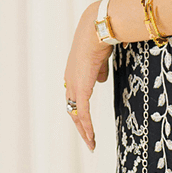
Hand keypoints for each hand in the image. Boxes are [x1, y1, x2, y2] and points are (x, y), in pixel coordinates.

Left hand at [63, 1, 109, 151]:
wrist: (97, 29)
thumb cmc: (100, 37)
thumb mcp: (100, 57)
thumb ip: (99, 70)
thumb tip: (101, 79)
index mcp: (74, 72)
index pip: (74, 96)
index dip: (79, 110)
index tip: (86, 121)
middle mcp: (70, 80)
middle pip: (72, 109)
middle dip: (80, 126)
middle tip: (88, 139)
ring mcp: (74, 85)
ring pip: (76, 114)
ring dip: (84, 131)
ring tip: (91, 143)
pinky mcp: (81, 88)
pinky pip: (82, 113)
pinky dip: (87, 127)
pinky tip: (91, 137)